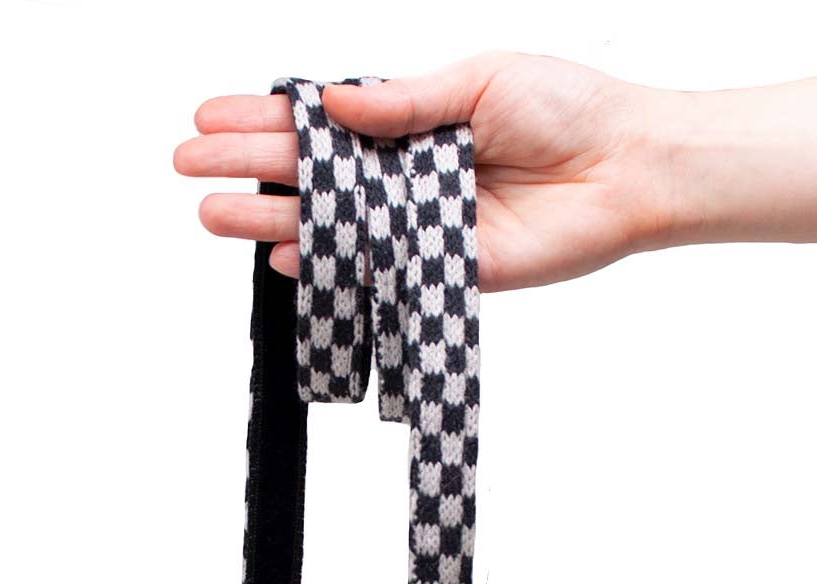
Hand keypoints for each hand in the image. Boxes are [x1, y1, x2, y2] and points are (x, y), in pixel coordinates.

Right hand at [173, 51, 681, 291]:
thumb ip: (402, 102)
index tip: (208, 116)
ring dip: (270, 218)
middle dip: (248, 167)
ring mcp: (419, 225)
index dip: (264, 118)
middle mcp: (405, 177)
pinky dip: (331, 265)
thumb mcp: (476, 81)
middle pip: (312, 175)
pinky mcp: (444, 269)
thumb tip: (332, 106)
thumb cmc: (565, 108)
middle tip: (189, 167)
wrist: (627, 165)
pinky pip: (377, 269)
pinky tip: (283, 255)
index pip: (321, 122)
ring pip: (332, 225)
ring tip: (213, 214)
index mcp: (409, 123)